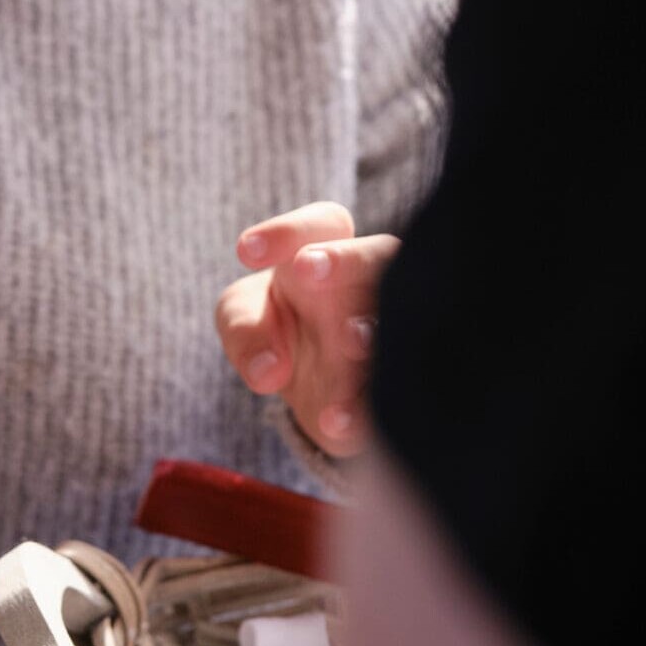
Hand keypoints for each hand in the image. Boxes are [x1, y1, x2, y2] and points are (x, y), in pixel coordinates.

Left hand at [215, 201, 397, 457]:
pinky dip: (367, 406)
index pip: (320, 223)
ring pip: (397, 320)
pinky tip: (339, 422)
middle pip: (377, 255)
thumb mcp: (244, 321)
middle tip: (306, 269)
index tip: (245, 251)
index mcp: (324, 254)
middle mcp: (369, 285)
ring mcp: (394, 333)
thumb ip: (245, 331)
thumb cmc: (275, 331)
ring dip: (371, 329)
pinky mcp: (402, 386)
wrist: (315, 391)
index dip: (286, 229)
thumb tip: (267, 371)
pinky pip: (399, 389)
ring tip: (348, 343)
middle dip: (346, 259)